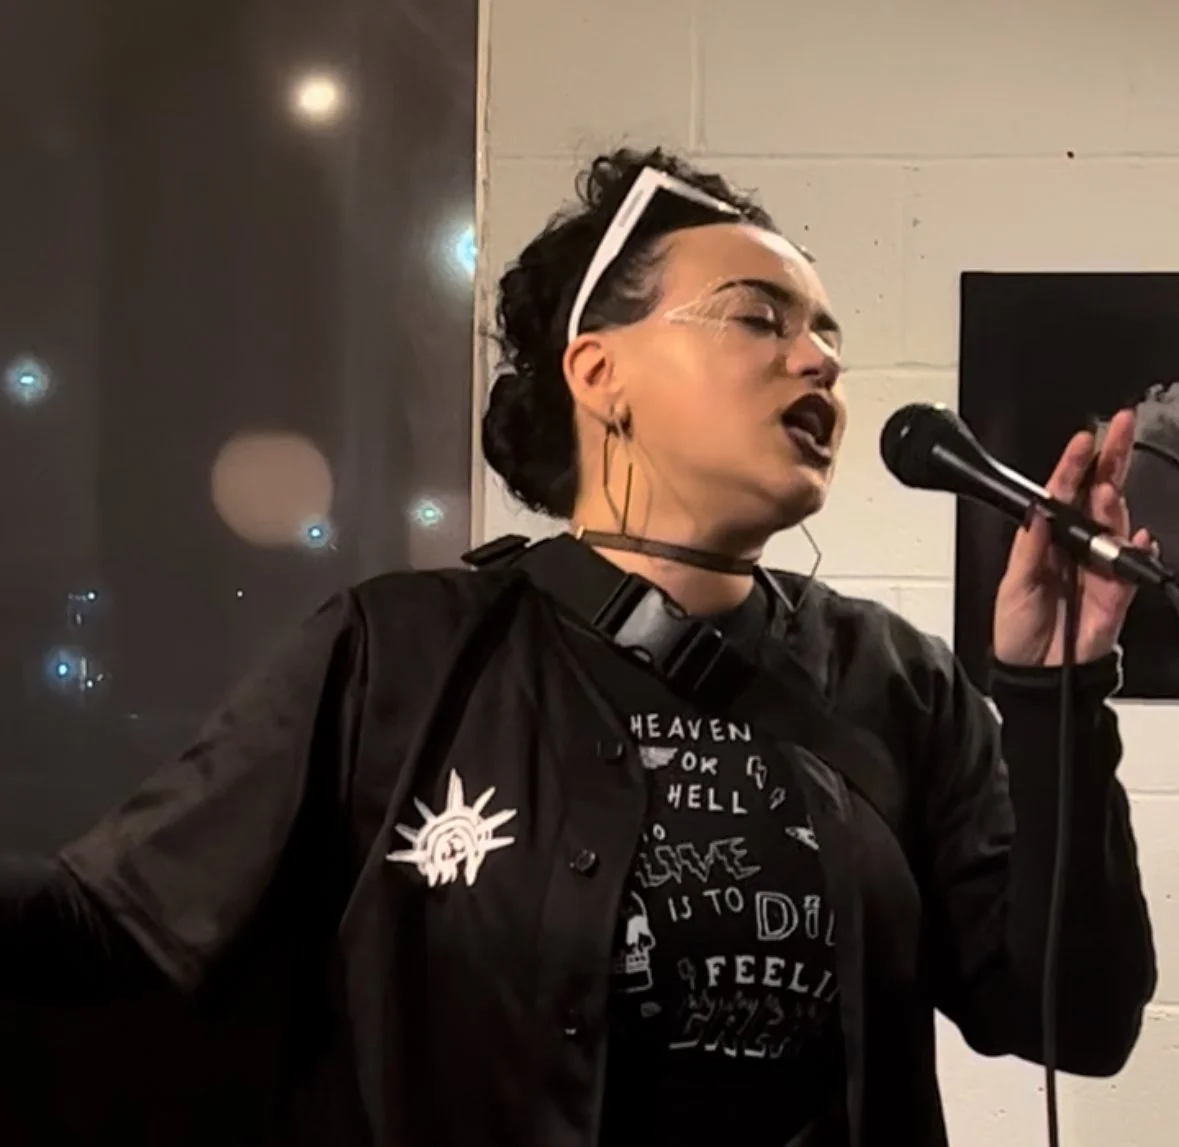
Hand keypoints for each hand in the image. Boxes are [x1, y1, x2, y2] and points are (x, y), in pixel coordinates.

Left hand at [992, 409, 1153, 666]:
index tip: (1083, 440)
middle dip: (1111, 458)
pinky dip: (1136, 550)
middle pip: (1099, 494)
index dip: (1073, 464)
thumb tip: (1038, 511)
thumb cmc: (1018, 627)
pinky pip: (1133, 567)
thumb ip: (1028, 548)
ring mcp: (1101, 566)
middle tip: (1120, 426)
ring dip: (1113, 503)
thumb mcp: (1013, 584)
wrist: (1035, 672)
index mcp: (1048, 538)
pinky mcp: (1118, 592)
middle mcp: (1078, 546)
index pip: (1063, 493)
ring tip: (1107, 487)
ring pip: (1115, 524)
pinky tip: (1133, 537)